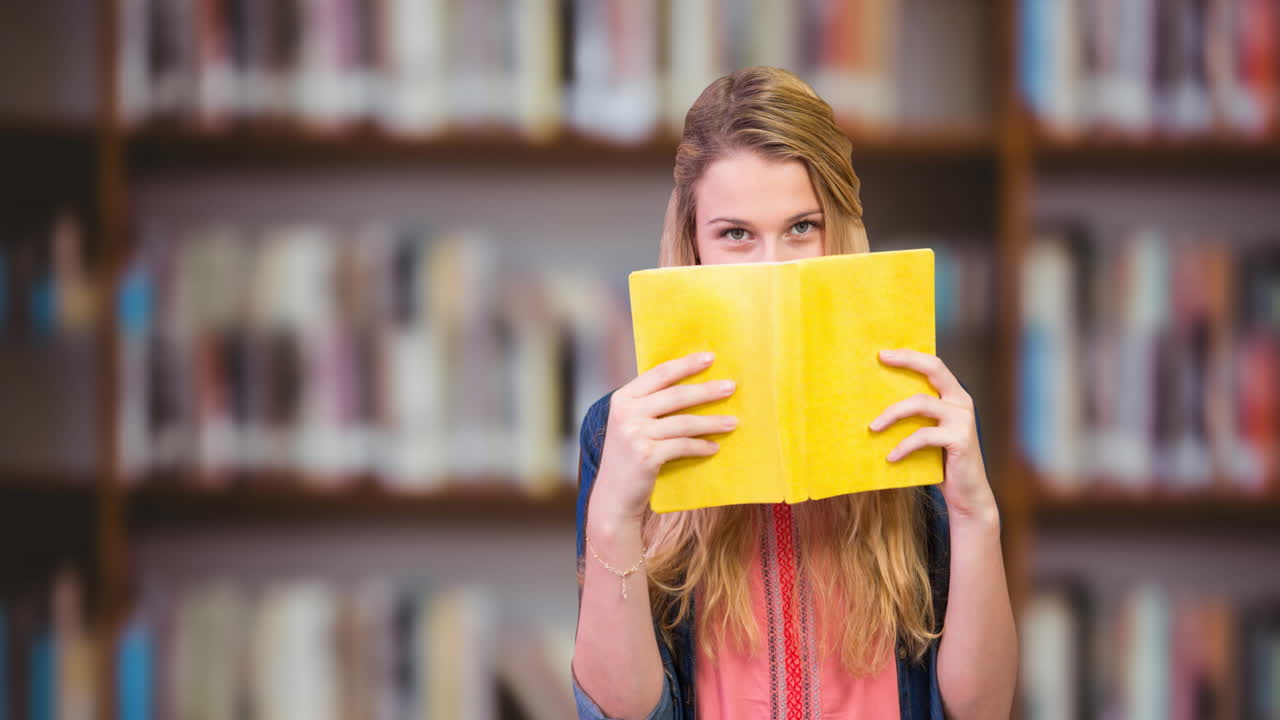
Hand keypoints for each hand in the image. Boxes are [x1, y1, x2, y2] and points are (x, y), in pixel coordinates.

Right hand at [590, 351, 738, 526]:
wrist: (613, 496)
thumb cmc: (628, 458)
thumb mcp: (630, 424)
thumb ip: (650, 404)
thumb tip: (692, 385)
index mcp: (622, 398)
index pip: (659, 373)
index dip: (686, 364)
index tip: (710, 358)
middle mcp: (626, 413)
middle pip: (676, 395)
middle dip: (707, 390)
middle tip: (731, 387)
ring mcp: (635, 434)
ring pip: (684, 422)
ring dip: (712, 422)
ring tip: (733, 422)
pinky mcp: (646, 455)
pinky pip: (683, 446)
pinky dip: (701, 446)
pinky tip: (714, 447)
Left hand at [869, 349, 995, 524]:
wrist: (966, 494)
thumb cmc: (940, 462)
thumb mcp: (926, 433)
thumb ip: (913, 417)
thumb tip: (873, 405)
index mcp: (953, 396)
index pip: (933, 365)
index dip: (909, 356)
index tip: (882, 353)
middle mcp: (961, 401)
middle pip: (934, 370)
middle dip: (906, 361)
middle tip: (880, 359)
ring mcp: (963, 419)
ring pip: (921, 403)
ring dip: (892, 414)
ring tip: (872, 428)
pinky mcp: (960, 439)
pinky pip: (923, 436)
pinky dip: (903, 446)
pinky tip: (890, 457)